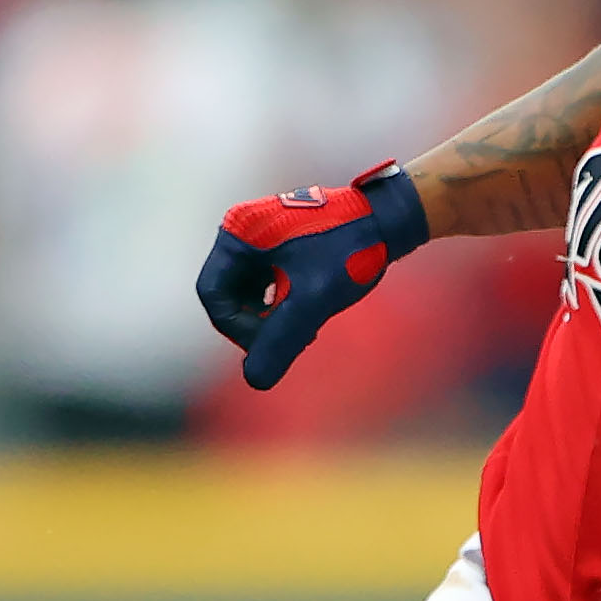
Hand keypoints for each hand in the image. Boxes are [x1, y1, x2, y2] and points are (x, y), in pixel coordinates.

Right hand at [197, 163, 428, 390]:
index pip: (212, 295)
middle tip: (294, 339)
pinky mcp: (279, 243)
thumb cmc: (350, 250)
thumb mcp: (313, 299)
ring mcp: (260, 235)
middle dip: (255, 324)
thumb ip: (282, 338)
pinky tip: (308, 315)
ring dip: (268, 317)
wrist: (388, 219)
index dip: (237, 328)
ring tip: (305, 329)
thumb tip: (255, 381)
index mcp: (239, 233)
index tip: (272, 340)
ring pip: (247, 292)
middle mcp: (243, 230)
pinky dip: (281, 303)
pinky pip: (265, 282)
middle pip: (227, 295)